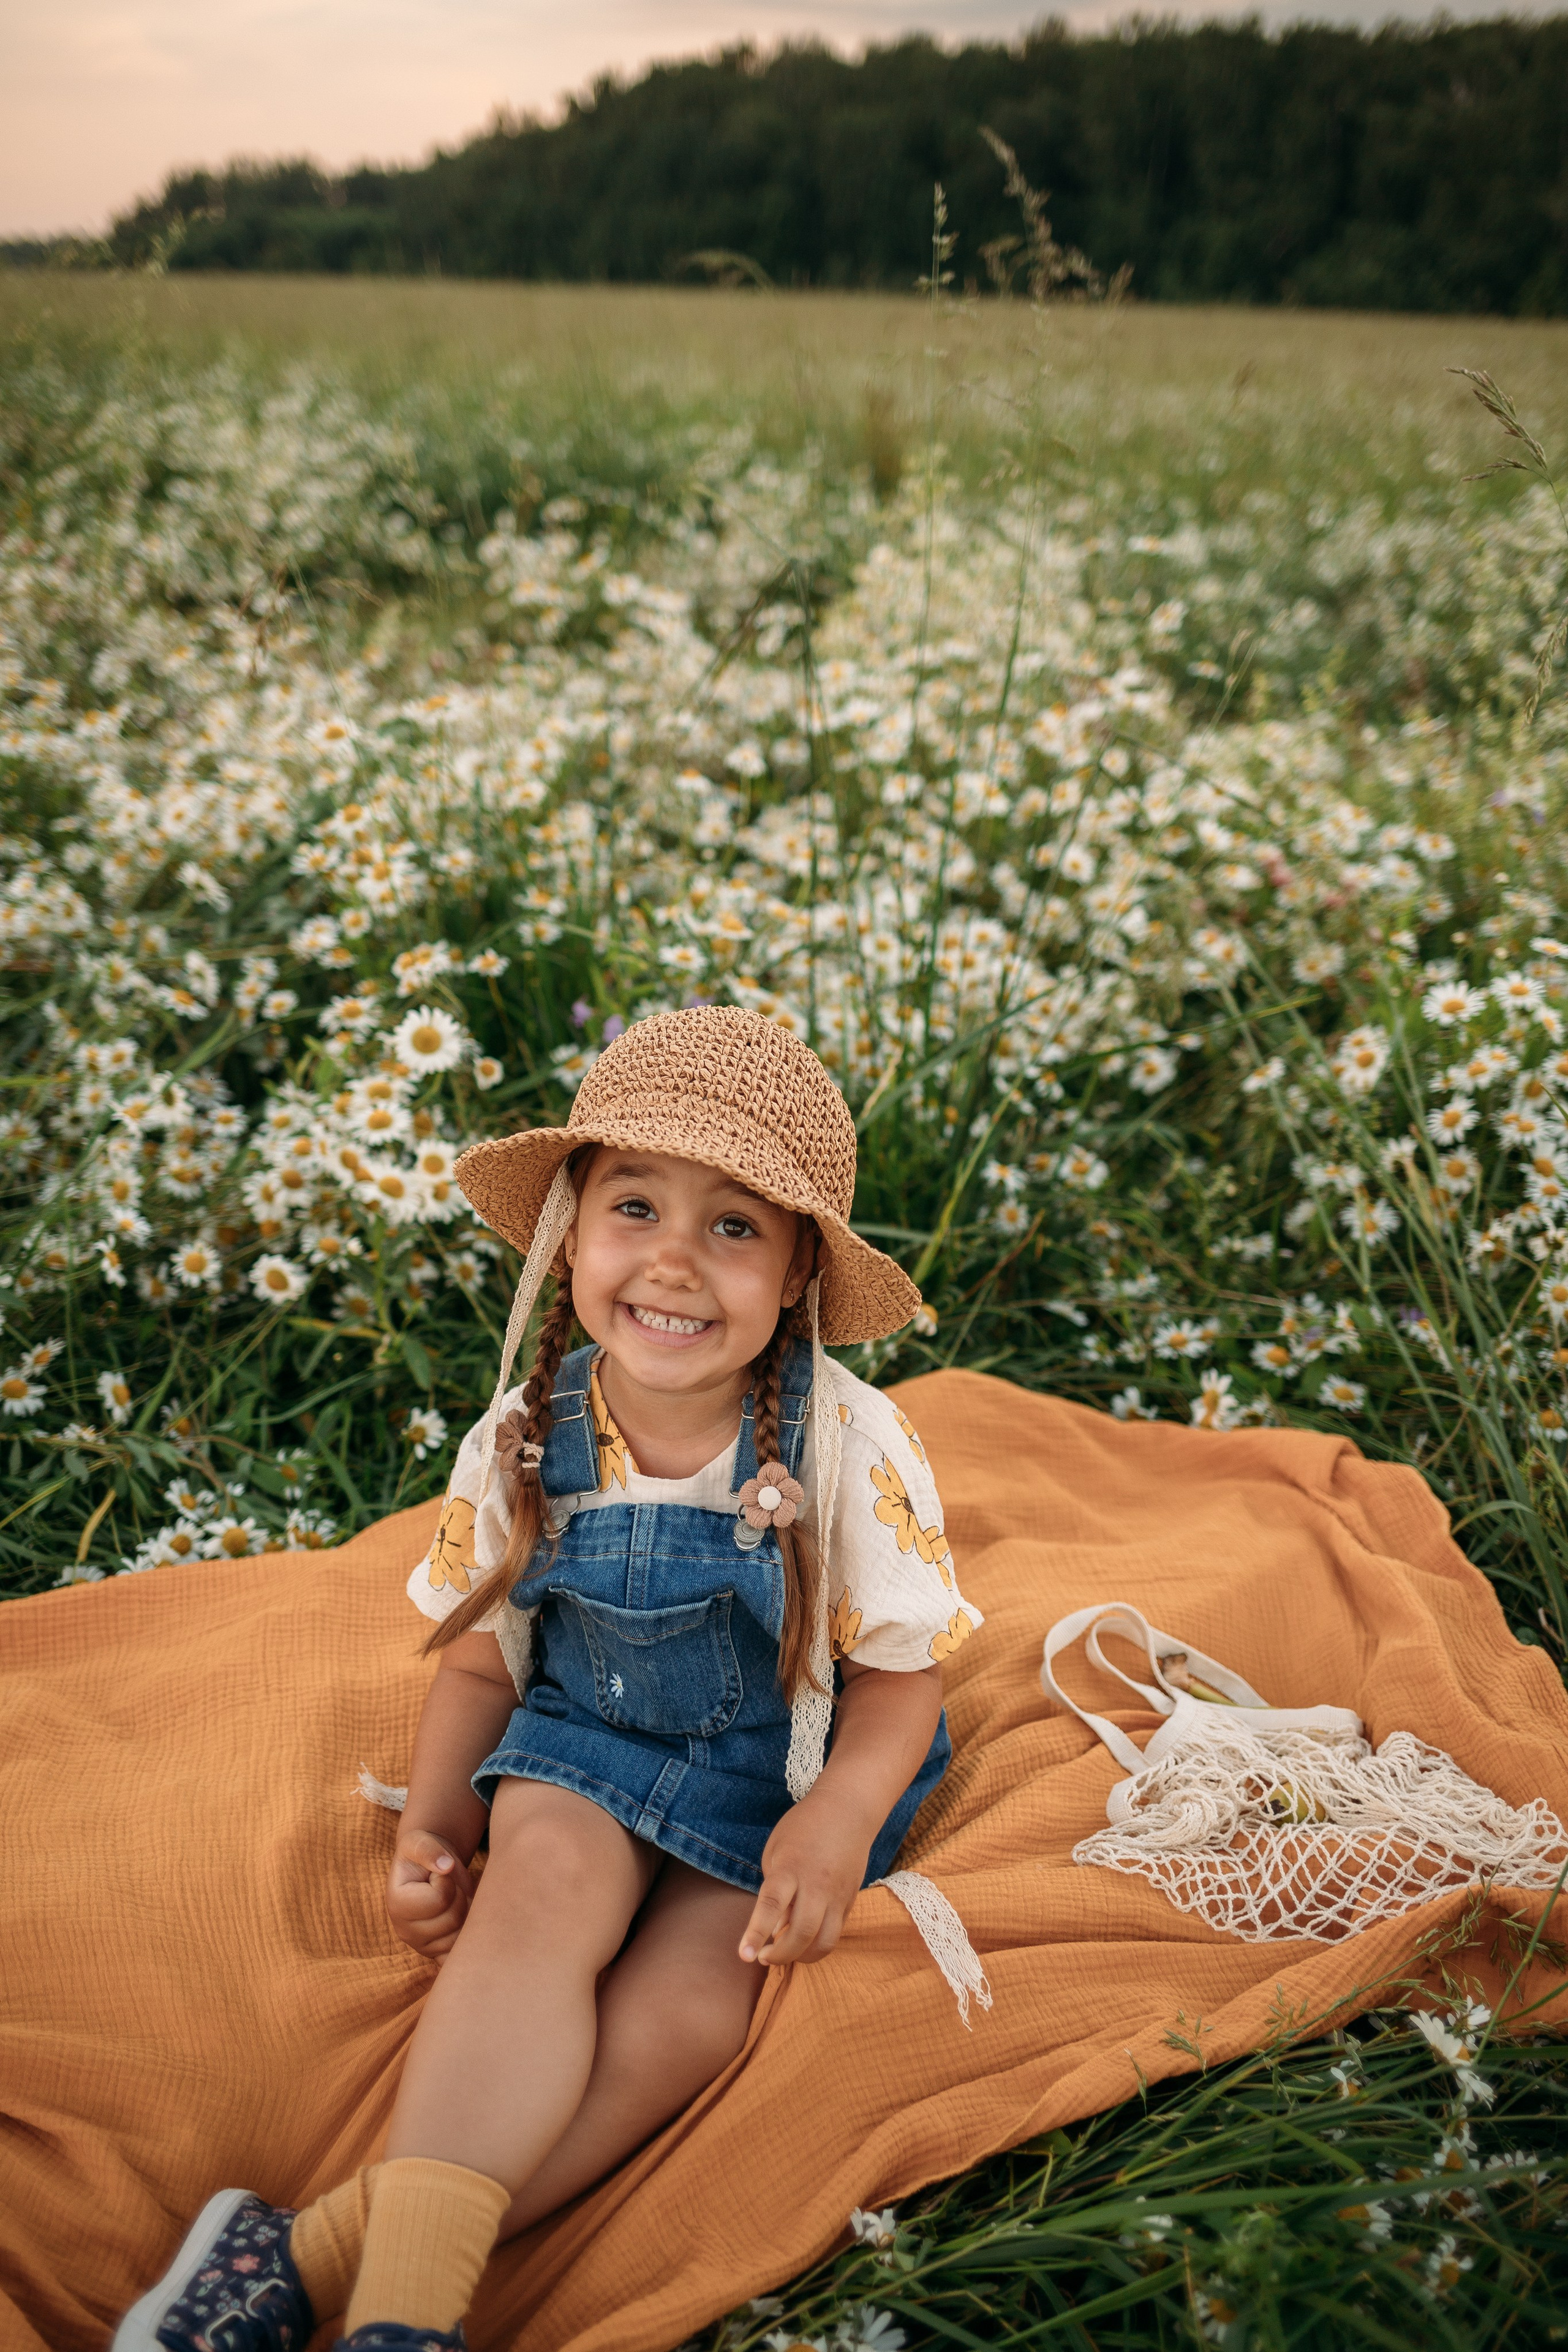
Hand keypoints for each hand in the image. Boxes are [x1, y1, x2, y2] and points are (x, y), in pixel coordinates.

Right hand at [387, 1828, 474, 1961]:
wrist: (429, 1869)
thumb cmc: (424, 1854)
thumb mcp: (420, 1842)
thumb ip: (430, 1850)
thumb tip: (447, 1866)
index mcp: (396, 1905)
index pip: (440, 1899)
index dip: (447, 1881)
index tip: (439, 1873)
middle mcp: (405, 1932)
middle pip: (454, 1918)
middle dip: (460, 1896)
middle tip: (450, 1886)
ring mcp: (422, 1947)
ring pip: (462, 1934)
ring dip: (467, 1911)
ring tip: (454, 1899)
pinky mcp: (437, 1955)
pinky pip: (460, 1952)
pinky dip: (467, 1935)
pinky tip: (461, 1919)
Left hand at [738, 1793, 870, 1966]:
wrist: (847, 1811)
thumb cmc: (803, 1828)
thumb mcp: (776, 1850)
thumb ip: (773, 1888)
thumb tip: (775, 1929)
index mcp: (790, 1867)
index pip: (772, 1906)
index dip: (756, 1933)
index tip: (745, 1956)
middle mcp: (816, 1885)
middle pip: (802, 1933)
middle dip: (780, 1955)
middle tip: (764, 1957)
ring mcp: (837, 1895)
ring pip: (824, 1942)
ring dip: (802, 1957)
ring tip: (785, 1952)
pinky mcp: (850, 1901)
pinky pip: (836, 1933)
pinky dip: (817, 1944)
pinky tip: (805, 1939)